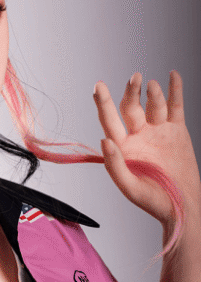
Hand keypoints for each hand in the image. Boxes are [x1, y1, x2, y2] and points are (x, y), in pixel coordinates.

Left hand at [93, 71, 200, 225]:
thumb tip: (104, 141)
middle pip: (130, 107)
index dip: (103, 103)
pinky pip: (175, 106)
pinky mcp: (177, 130)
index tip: (98, 86)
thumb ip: (115, 165)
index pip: (109, 120)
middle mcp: (138, 136)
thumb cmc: (154, 201)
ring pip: (153, 104)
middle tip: (135, 78)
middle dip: (131, 92)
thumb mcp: (130, 188)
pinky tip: (172, 76)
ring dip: (152, 93)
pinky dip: (175, 90)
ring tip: (152, 86)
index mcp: (122, 148)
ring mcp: (157, 131)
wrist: (183, 206)